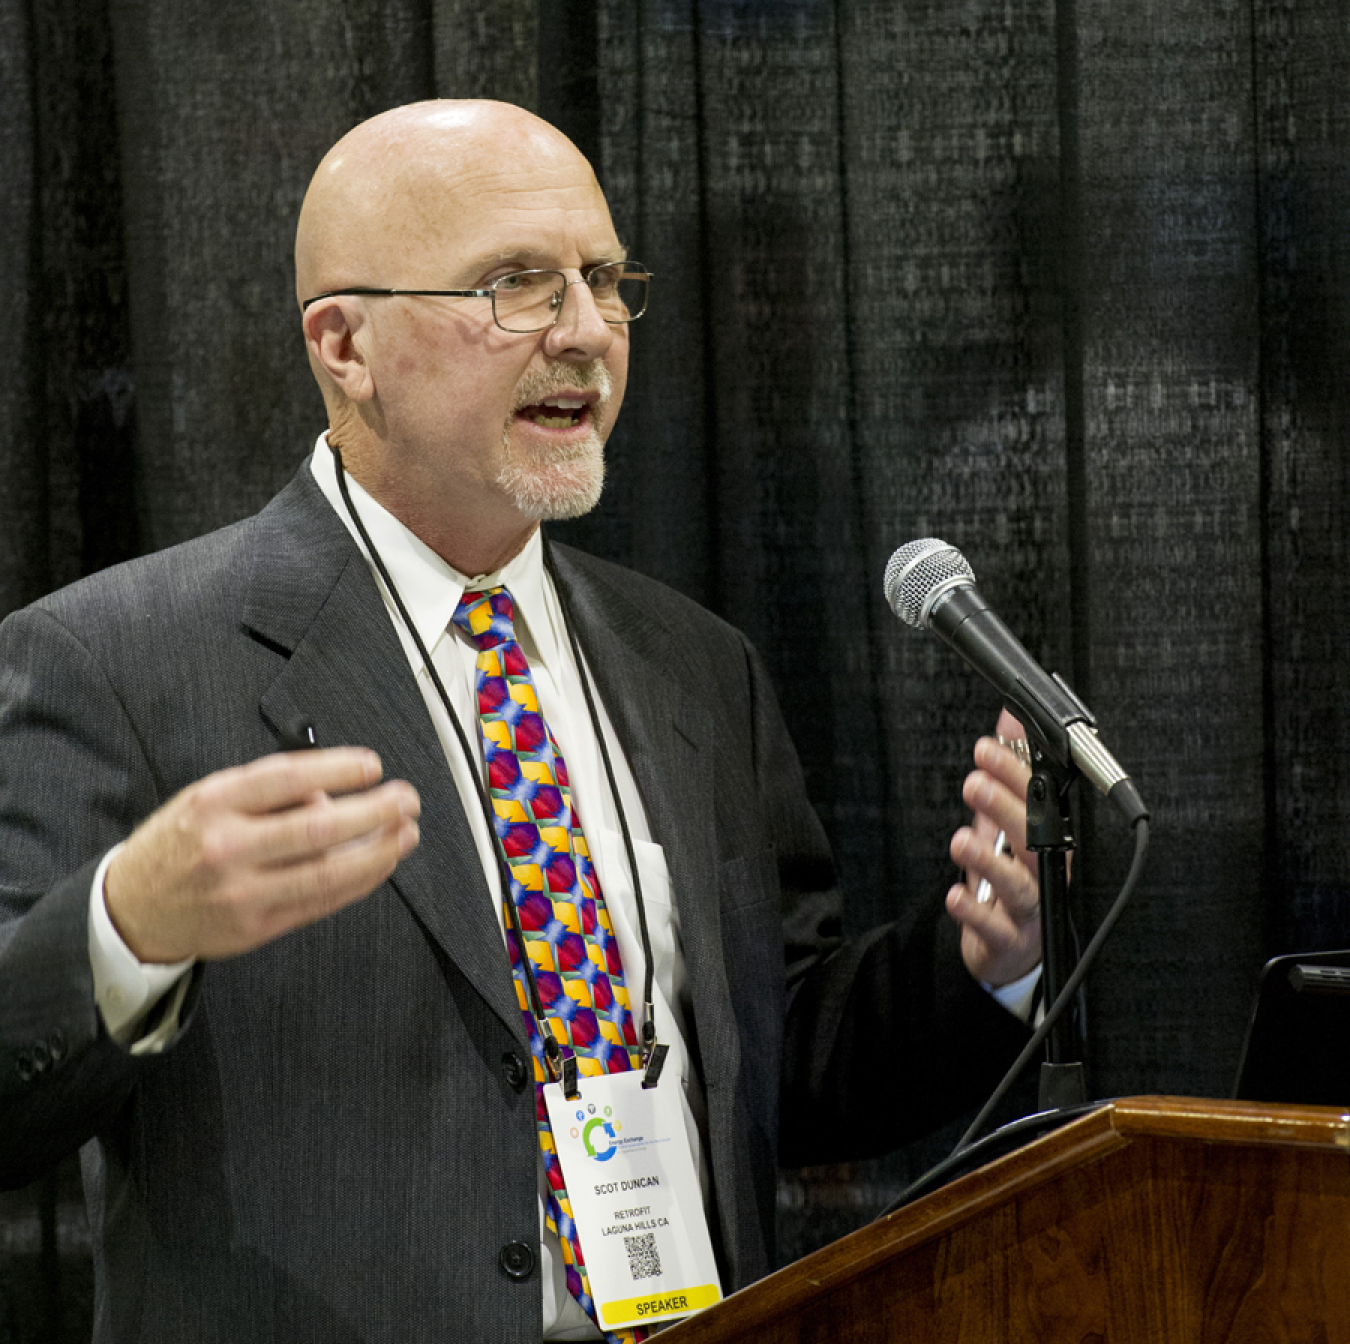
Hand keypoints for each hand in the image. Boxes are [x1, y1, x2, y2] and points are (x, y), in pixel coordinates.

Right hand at [104, 748, 419, 963]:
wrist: (132, 909)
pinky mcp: (256, 928)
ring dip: (378, 851)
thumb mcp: (208, 799)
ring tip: (407, 832)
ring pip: (327, 872)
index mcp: (213, 803)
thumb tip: (333, 794)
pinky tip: (381, 863)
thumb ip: (268, 792)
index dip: (338, 770)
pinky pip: (321, 903)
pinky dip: (359, 882)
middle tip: (407, 798)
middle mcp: (227, 847)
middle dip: (373, 811)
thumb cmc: (181, 843)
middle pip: (316, 828)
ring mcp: (242, 892)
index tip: (373, 766)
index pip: (287, 778)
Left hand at [946, 709, 1041, 986]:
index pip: (1040, 800)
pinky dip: (975, 912)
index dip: (1016, 773)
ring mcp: (1030, 909)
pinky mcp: (1009, 940)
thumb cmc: (1009, 874)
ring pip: (1019, 885)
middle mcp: (1046, 872)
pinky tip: (955, 895)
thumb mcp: (1003, 821)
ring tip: (961, 839)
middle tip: (975, 782)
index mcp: (1049, 838)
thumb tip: (1009, 719)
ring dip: (990, 861)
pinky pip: (994, 927)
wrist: (1008, 944)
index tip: (986, 748)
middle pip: (1036, 839)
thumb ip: (1006, 773)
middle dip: (1006, 809)